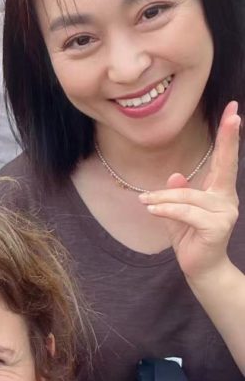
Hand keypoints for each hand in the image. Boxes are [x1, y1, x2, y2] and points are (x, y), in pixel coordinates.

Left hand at [139, 101, 240, 281]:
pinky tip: (152, 210)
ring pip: (187, 196)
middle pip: (224, 165)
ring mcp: (225, 212)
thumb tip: (176, 175)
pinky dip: (166, 210)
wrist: (200, 268)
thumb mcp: (178, 211)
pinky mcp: (216, 226)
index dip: (229, 136)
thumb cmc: (190, 238)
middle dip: (228, 139)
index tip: (235, 112)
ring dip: (162, 199)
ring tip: (145, 202)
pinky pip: (185, 212)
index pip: (224, 160)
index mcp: (219, 191)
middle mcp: (226, 199)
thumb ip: (178, 193)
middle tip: (234, 116)